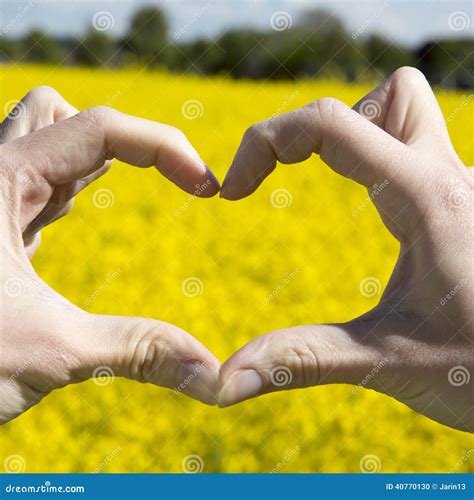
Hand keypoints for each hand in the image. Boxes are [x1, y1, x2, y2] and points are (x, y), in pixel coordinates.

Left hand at [0, 87, 220, 423]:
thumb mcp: (51, 353)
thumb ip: (139, 353)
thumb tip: (214, 376)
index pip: (99, 128)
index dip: (165, 147)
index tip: (207, 187)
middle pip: (58, 113)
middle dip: (116, 140)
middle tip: (157, 181)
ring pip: (37, 143)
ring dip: (87, 163)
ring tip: (117, 200)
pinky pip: (28, 186)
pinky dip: (62, 192)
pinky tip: (69, 222)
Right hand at [218, 67, 472, 431]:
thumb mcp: (385, 362)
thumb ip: (302, 362)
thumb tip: (227, 381)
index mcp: (424, 199)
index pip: (330, 123)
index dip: (264, 142)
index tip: (232, 191)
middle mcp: (449, 179)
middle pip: (386, 97)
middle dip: (325, 128)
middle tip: (298, 176)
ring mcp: (464, 190)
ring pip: (412, 115)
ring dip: (361, 135)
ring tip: (333, 186)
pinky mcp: (465, 208)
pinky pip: (421, 155)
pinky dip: (382, 163)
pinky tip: (376, 213)